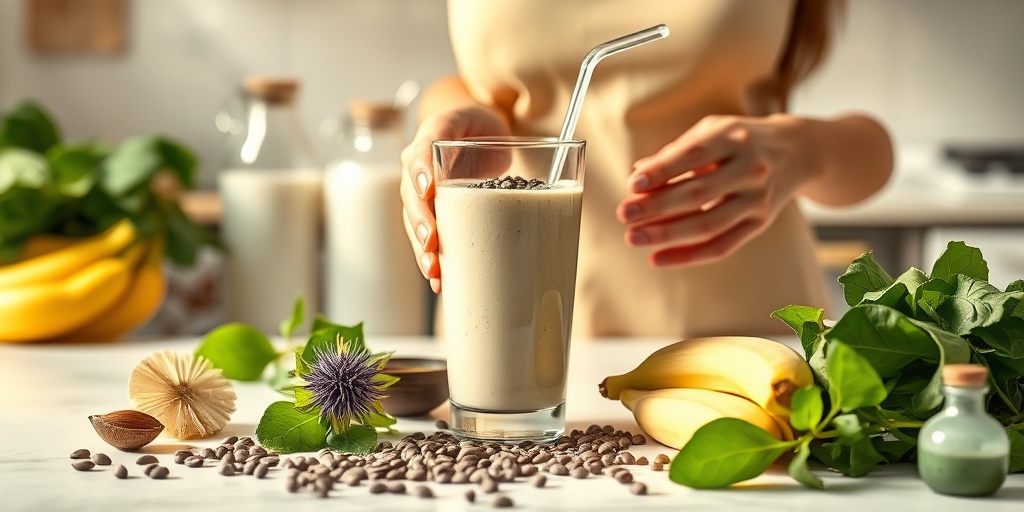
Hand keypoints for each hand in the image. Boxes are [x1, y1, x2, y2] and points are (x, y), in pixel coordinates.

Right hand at [400, 106, 510, 292]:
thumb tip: (480, 154)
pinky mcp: (432, 215)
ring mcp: (422, 194)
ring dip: (422, 248)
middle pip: (413, 195)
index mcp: (430, 138)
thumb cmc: (479, 127)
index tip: (428, 189)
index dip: (421, 170)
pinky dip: (430, 259)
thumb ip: (476, 130)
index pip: (421, 152)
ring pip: (415, 222)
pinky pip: (426, 237)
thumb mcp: (479, 119)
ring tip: (433, 269)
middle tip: (432, 241)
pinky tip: (438, 281)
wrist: (478, 136)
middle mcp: (419, 168)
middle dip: (421, 221)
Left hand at [617, 114, 821, 266]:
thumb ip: (675, 152)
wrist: (799, 151)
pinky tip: (657, 258)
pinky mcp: (760, 223)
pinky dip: (687, 256)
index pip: (694, 155)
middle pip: (698, 193)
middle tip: (624, 214)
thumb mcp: (712, 131)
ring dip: (667, 235)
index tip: (632, 184)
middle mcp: (750, 169)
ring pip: (708, 224)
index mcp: (734, 138)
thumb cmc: (741, 139)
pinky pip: (721, 246)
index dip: (662, 171)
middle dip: (657, 207)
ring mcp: (758, 199)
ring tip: (634, 238)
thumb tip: (636, 173)